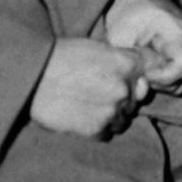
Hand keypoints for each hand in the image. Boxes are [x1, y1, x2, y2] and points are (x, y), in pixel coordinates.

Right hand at [30, 38, 149, 138]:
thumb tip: (141, 77)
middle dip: (122, 98)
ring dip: (111, 115)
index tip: (126, 80)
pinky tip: (81, 117)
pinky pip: (107, 133)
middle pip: (135, 99)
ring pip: (123, 119)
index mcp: (127, 64)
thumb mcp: (97, 48)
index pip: (150, 73)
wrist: (31, 77)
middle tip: (98, 93)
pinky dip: (97, 128)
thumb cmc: (60, 57)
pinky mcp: (96, 129)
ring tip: (88, 106)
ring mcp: (112, 110)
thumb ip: (122, 60)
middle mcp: (124, 88)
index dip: (137, 78)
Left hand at [104, 0, 181, 95]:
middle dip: (164, 83)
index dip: (164, 77)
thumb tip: (139, 86)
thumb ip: (129, 64)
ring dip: (170, 82)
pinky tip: (155, 69)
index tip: (144, 73)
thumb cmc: (127, 10)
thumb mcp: (119, 37)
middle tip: (142, 73)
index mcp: (178, 31)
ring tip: (148, 71)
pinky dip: (174, 76)